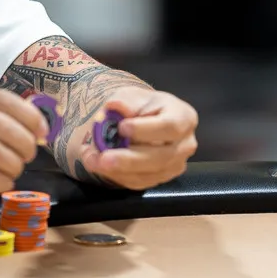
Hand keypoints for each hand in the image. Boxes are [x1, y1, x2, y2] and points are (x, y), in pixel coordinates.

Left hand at [77, 88, 198, 189]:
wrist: (138, 120)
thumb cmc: (139, 106)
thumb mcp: (131, 96)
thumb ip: (125, 101)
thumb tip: (115, 106)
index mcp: (183, 117)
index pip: (170, 127)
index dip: (146, 130)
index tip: (122, 127)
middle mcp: (185, 144)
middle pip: (161, 157)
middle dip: (129, 159)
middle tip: (104, 158)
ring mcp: (175, 164)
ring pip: (149, 174)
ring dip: (117, 170)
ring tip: (92, 160)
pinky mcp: (160, 178)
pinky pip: (139, 182)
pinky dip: (116, 176)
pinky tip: (97, 165)